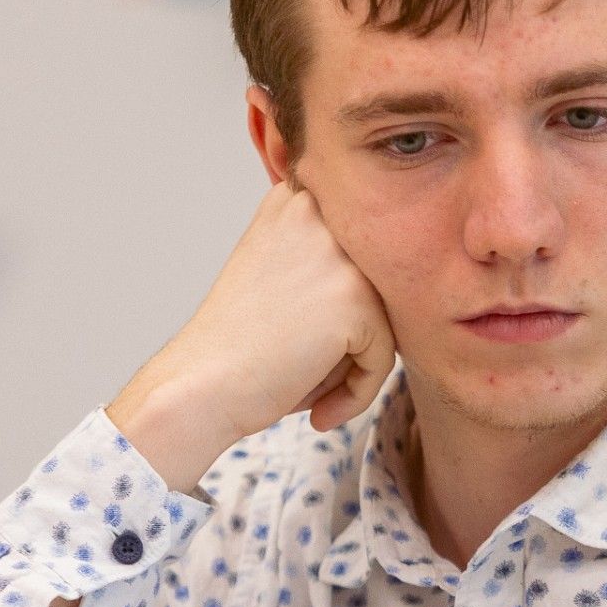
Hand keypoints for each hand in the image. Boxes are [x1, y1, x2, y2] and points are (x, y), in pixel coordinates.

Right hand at [108, 180, 396, 492]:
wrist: (199, 386)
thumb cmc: (236, 345)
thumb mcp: (278, 272)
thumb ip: (329, 257)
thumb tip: (407, 264)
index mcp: (295, 198)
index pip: (360, 254)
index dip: (338, 309)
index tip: (299, 340)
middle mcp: (317, 212)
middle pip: (377, 284)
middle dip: (350, 336)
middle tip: (303, 370)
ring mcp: (339, 252)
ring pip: (387, 319)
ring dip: (354, 364)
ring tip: (308, 386)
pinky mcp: (355, 297)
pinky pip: (385, 355)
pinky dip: (358, 391)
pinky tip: (317, 408)